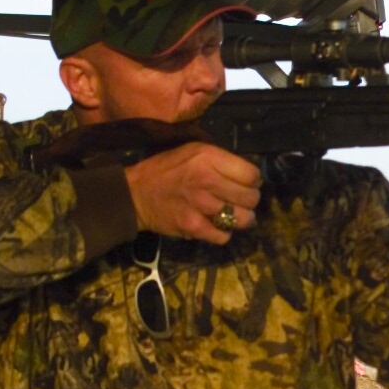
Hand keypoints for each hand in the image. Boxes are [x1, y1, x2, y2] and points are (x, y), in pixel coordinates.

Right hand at [123, 142, 261, 244]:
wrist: (135, 194)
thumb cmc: (165, 170)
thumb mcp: (192, 152)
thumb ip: (219, 161)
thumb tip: (248, 175)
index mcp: (208, 157)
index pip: (252, 174)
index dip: (253, 181)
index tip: (246, 184)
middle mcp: (207, 179)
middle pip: (251, 197)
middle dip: (249, 201)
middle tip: (238, 201)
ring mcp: (201, 205)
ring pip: (244, 219)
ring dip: (241, 219)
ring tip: (231, 215)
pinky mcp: (194, 226)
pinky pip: (224, 236)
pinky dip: (223, 233)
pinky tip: (215, 226)